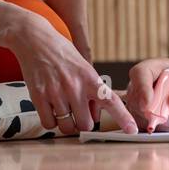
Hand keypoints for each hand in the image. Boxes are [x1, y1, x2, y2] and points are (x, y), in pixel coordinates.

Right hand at [10, 16, 137, 135]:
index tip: (132, 130)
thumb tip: (96, 115)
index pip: (111, 101)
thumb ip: (91, 90)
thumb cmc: (62, 53)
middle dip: (84, 123)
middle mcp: (75, 87)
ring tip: (64, 111)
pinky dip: (51, 122)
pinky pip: (48, 124)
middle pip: (86, 124)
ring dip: (67, 124)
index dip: (123, 118)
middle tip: (78, 113)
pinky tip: (51, 110)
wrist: (35, 39)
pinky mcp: (38, 96)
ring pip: (67, 127)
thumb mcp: (83, 67)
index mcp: (90, 78)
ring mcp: (56, 93)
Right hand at [124, 58, 168, 131]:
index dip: (142, 89)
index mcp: (154, 68)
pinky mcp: (140, 117)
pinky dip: (163, 129)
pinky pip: (145, 127)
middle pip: (136, 99)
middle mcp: (141, 84)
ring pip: (140, 116)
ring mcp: (138, 101)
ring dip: (163, 123)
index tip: (148, 106)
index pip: (140, 73)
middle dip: (155, 113)